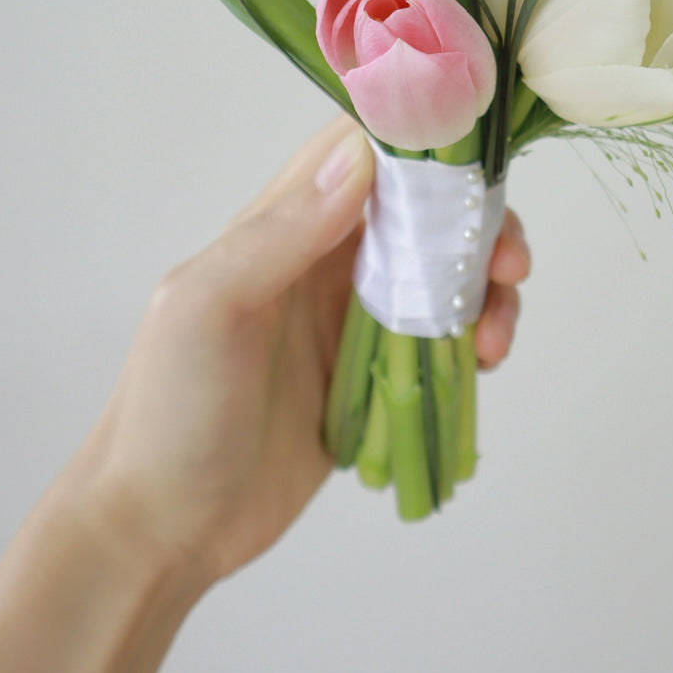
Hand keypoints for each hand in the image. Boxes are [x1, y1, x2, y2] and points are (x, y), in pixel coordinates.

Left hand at [79, 116, 529, 586]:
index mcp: (282, 225)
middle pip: (423, 209)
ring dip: (485, 287)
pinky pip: (443, 337)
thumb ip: (281, 233)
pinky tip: (482, 364)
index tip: (476, 165)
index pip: (364, 149)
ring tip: (494, 336)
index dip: (425, 142)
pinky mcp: (375, 376)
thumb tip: (360, 156)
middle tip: (509, 264)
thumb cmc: (170, 411)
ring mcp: (352, 318)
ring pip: (444, 272)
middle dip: (477, 223)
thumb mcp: (208, 308)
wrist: (164, 530)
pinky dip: (476, 337)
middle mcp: (323, 259)